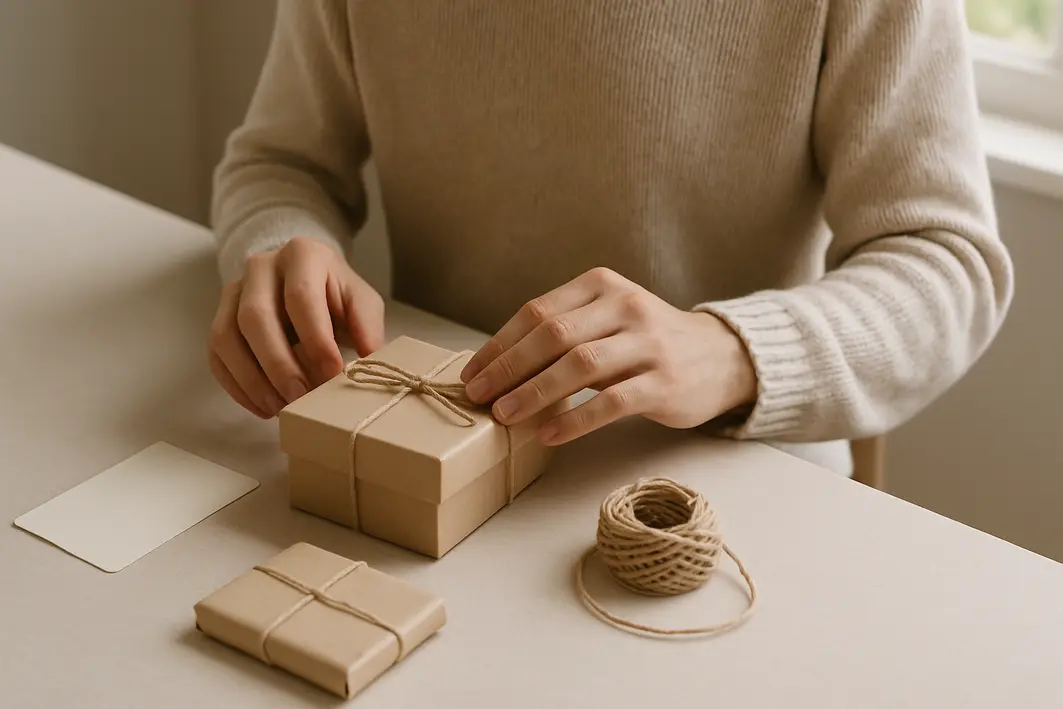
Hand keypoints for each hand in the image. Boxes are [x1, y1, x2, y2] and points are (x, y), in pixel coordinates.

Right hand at [208, 237, 384, 418]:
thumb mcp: (360, 302)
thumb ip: (367, 326)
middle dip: (279, 364)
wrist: (303, 283)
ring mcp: (232, 292)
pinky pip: (216, 355)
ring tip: (280, 408)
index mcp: (302, 255)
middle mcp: (259, 267)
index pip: (301, 296)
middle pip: (255, 317)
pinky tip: (263, 407)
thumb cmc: (335, 297)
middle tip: (300, 398)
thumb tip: (367, 360)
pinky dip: (237, 387)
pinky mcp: (218, 319)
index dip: (316, 339)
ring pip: (227, 337)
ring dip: (253, 380)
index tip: (333, 374)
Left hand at [460, 267, 756, 444]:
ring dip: (535, 392)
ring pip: (580, 365)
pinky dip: (575, 419)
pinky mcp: (664, 382)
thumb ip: (563, 332)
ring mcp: (648, 344)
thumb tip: (497, 366)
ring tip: (505, 416)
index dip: (499, 344)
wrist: (721, 357)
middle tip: (478, 396)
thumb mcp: (607, 320)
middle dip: (508, 367)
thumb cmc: (647, 342)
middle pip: (553, 335)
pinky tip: (548, 435)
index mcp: (602, 286)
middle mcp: (625, 307)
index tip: (472, 373)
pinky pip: (611, 402)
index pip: (538, 312)